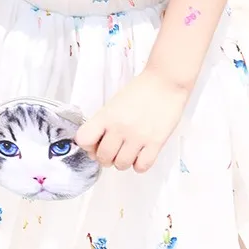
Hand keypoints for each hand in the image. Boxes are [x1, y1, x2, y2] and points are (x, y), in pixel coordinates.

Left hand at [75, 69, 189, 172]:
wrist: (165, 81)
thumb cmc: (140, 92)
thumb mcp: (114, 104)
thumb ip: (102, 124)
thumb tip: (95, 148)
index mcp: (106, 116)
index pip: (83, 140)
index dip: (87, 145)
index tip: (95, 144)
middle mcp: (119, 128)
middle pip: (103, 157)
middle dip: (106, 158)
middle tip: (114, 151)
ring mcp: (138, 136)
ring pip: (121, 165)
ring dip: (123, 162)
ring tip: (128, 153)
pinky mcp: (156, 142)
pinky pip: (142, 166)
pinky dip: (139, 165)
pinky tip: (141, 155)